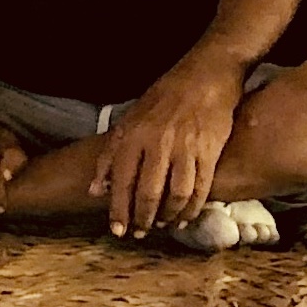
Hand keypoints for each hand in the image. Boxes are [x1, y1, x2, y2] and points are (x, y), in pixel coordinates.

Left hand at [94, 61, 245, 236]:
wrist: (206, 74)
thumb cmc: (165, 96)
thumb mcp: (130, 118)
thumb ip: (110, 154)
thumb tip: (96, 190)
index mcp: (134, 134)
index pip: (122, 181)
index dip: (119, 210)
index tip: (117, 230)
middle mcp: (158, 143)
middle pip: (148, 193)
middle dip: (143, 219)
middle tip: (141, 232)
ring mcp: (186, 147)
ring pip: (175, 195)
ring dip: (168, 216)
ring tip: (163, 224)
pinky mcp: (210, 151)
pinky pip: (201, 189)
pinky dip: (193, 208)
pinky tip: (186, 216)